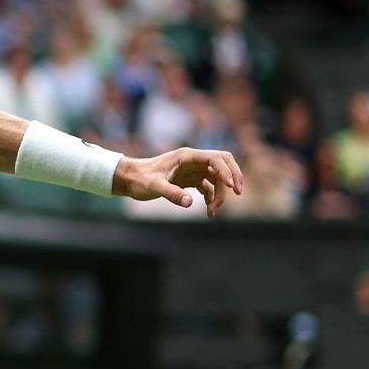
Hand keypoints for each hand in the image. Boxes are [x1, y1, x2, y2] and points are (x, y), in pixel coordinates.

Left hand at [115, 147, 244, 216]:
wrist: (129, 179)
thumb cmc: (139, 179)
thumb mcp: (154, 187)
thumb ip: (171, 193)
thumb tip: (190, 203)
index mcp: (186, 156)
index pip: (215, 158)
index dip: (226, 170)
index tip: (232, 186)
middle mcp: (193, 160)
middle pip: (223, 163)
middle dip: (233, 176)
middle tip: (238, 192)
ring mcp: (192, 170)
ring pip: (216, 178)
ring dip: (220, 193)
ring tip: (212, 212)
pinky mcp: (189, 179)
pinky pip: (208, 187)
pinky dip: (211, 198)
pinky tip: (208, 211)